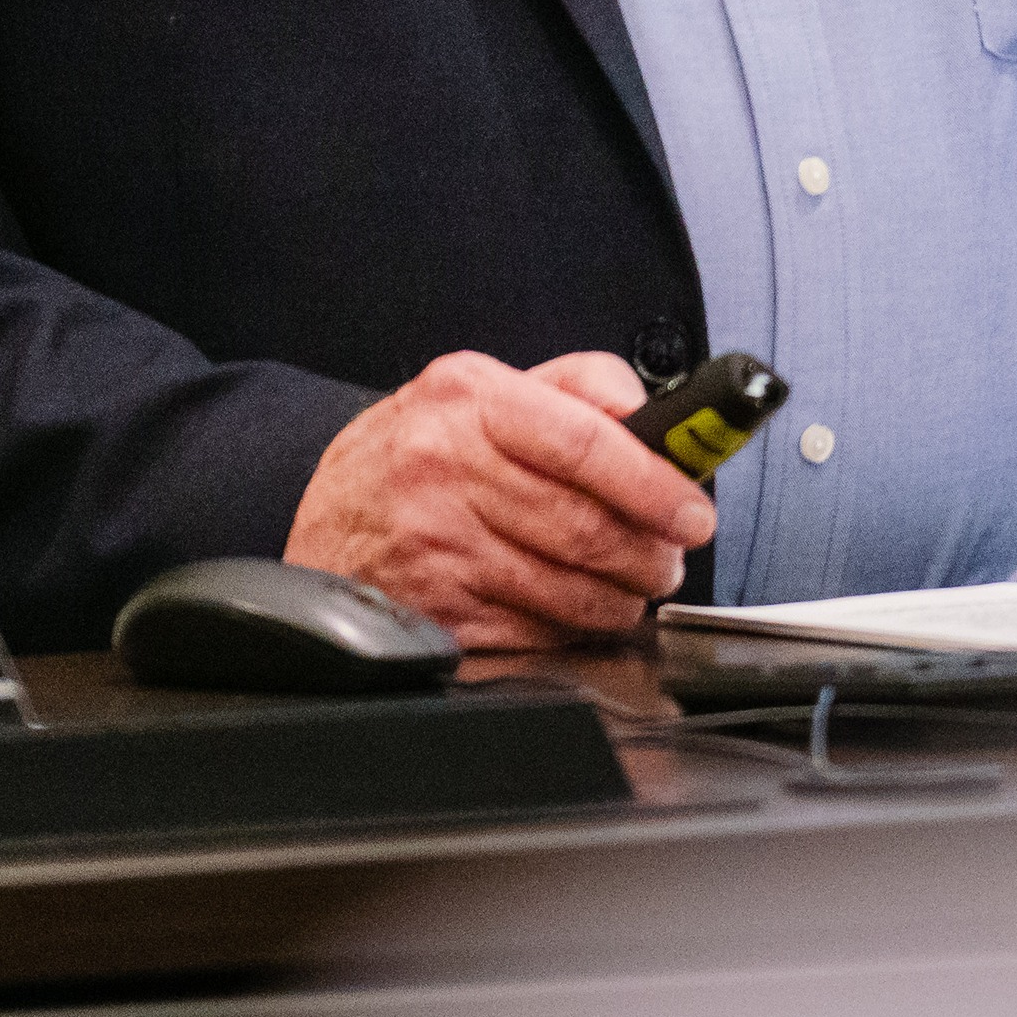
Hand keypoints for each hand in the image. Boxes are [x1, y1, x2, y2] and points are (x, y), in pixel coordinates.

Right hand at [287, 350, 717, 649]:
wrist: (322, 516)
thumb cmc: (416, 453)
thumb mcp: (479, 390)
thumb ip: (574, 385)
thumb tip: (649, 411)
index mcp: (468, 400)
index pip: (585, 442)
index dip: (654, 484)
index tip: (693, 511)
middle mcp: (444, 470)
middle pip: (585, 526)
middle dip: (650, 552)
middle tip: (670, 557)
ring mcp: (436, 548)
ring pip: (569, 589)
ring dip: (621, 598)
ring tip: (631, 586)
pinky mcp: (434, 612)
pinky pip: (535, 632)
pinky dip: (571, 630)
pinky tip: (573, 613)